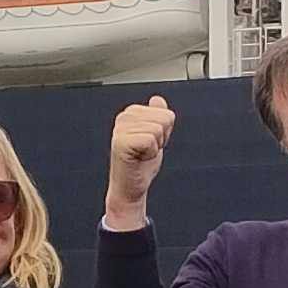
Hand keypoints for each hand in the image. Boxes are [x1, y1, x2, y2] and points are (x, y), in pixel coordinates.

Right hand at [105, 95, 176, 227]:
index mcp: (131, 113)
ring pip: (158, 129)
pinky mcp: (122, 141)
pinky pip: (150, 140)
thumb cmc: (139, 165)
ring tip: (141, 154)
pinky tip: (139, 158)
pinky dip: (150, 154)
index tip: (149, 144)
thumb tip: (157, 99)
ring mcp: (121, 128)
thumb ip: (156, 116)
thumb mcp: (153, 136)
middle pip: (165, 119)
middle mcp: (124, 117)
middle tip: (146, 151)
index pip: (166, 113)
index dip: (164, 133)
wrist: (130, 187)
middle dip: (161, 139)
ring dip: (155, 147)